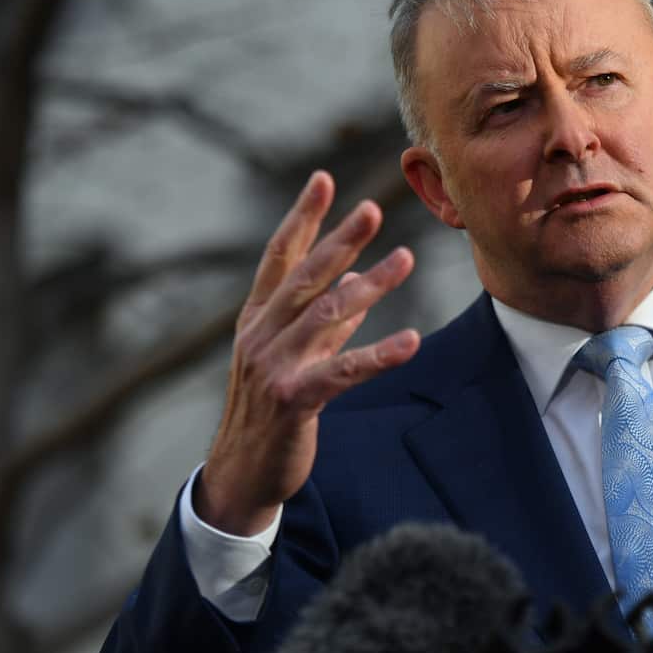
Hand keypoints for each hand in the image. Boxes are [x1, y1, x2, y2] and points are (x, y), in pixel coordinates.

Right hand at [194, 171, 419, 535]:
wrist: (241, 473)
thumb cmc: (270, 410)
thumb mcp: (291, 356)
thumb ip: (321, 321)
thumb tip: (352, 281)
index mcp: (257, 318)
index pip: (279, 257)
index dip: (302, 217)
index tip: (324, 179)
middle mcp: (260, 334)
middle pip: (305, 276)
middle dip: (340, 239)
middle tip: (373, 207)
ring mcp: (274, 365)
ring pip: (327, 314)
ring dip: (370, 284)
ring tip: (406, 259)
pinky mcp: (294, 398)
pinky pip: (344, 371)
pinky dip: (380, 353)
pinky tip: (411, 340)